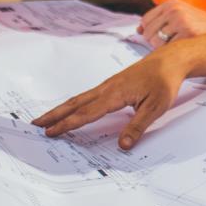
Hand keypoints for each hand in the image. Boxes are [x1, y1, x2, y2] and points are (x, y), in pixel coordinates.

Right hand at [33, 46, 187, 148]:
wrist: (171, 60)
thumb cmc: (165, 81)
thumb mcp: (156, 107)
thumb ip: (138, 127)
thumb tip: (123, 146)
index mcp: (115, 94)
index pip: (87, 113)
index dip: (68, 124)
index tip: (51, 132)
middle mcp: (107, 88)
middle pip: (75, 104)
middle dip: (55, 115)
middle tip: (35, 125)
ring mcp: (108, 85)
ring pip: (80, 99)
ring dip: (62, 109)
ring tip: (46, 119)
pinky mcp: (113, 85)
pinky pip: (88, 96)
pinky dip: (74, 104)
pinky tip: (72, 109)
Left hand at [139, 0, 205, 47]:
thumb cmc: (201, 25)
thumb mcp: (181, 14)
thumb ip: (160, 20)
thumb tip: (138, 30)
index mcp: (171, 3)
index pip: (146, 20)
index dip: (148, 32)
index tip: (156, 37)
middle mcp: (174, 10)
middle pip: (148, 32)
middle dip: (155, 42)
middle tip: (169, 44)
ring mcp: (181, 21)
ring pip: (156, 42)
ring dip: (163, 48)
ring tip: (176, 46)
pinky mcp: (187, 34)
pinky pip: (168, 48)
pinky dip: (172, 52)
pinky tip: (182, 49)